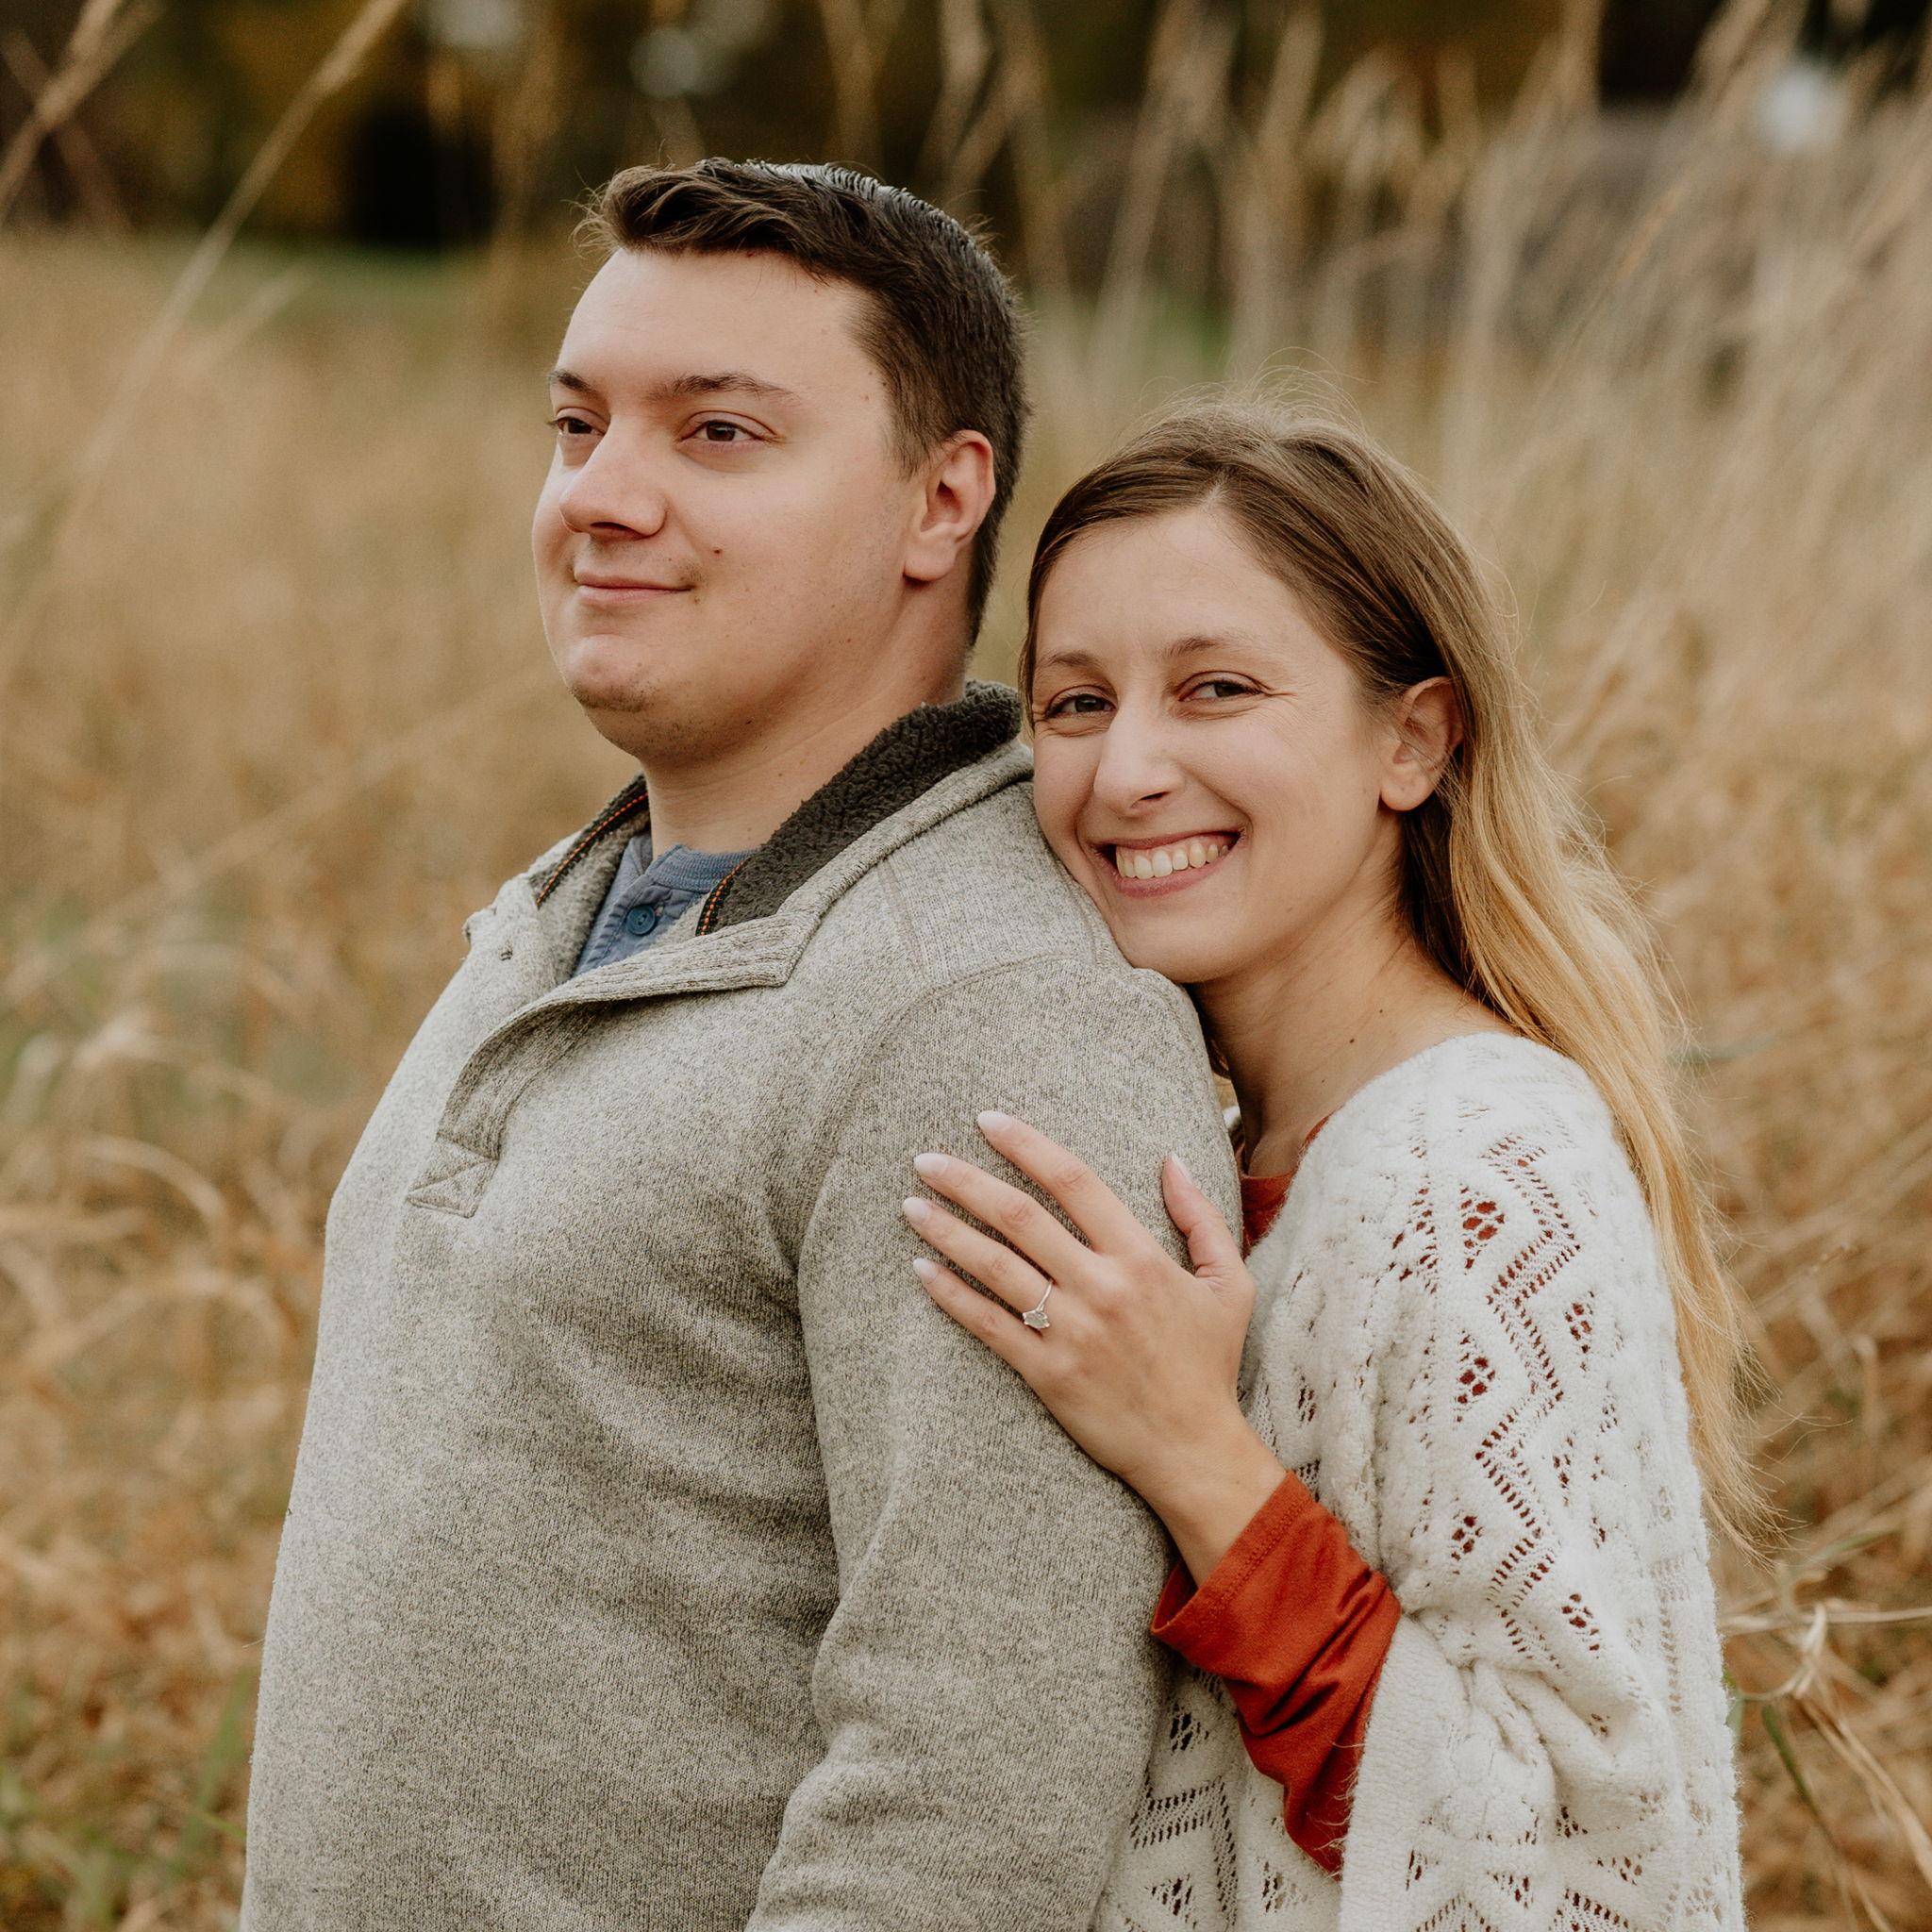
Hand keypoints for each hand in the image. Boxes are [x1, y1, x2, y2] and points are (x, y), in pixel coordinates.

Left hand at [902, 1110, 1272, 1535]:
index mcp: (1141, 1258)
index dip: (1025, 1145)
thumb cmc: (1209, 1365)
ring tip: (912, 1206)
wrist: (1194, 1450)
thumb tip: (1170, 1161)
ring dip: (947, 1231)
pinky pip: (988, 1325)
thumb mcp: (1228, 1285)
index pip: (1073, 1181)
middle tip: (925, 1160)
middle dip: (965, 1181)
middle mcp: (1101, 1287)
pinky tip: (922, 1269)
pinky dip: (951, 1294)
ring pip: (995, 1266)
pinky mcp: (1047, 1373)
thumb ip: (1201, 1217)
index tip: (987, 1121)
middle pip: (1019, 1217)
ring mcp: (1071, 1332)